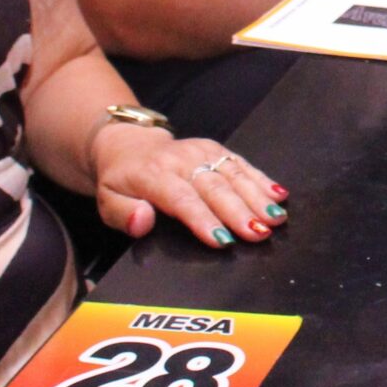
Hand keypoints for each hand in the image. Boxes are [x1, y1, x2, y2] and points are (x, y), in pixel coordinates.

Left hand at [90, 123, 288, 247]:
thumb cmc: (121, 181)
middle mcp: (182, 160)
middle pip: (214, 187)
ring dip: (257, 198)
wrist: (129, 145)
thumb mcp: (107, 200)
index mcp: (153, 175)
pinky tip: (280, 195)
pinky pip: (242, 163)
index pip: (182, 199)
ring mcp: (202, 152)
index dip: (203, 219)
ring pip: (233, 174)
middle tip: (259, 234)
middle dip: (239, 212)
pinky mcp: (216, 149)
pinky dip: (262, 179)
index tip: (222, 241)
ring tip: (275, 219)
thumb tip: (142, 220)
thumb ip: (122, 214)